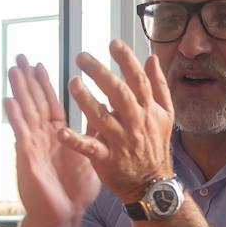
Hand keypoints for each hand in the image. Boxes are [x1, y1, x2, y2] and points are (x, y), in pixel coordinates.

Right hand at [5, 57, 99, 226]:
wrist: (65, 214)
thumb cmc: (75, 189)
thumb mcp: (90, 153)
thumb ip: (93, 131)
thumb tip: (106, 109)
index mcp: (57, 134)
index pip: (49, 103)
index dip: (43, 84)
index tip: (38, 64)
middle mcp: (42, 136)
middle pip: (33, 102)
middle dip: (27, 80)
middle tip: (20, 56)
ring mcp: (33, 145)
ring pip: (25, 112)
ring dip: (19, 91)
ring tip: (13, 70)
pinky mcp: (28, 157)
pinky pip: (21, 133)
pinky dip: (15, 117)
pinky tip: (9, 100)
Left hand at [61, 39, 176, 204]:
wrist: (152, 184)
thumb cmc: (156, 145)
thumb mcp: (164, 114)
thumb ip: (157, 85)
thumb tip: (152, 58)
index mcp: (148, 109)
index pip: (137, 80)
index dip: (126, 60)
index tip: (112, 42)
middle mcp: (135, 122)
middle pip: (118, 93)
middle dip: (100, 73)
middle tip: (82, 57)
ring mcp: (120, 141)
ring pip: (102, 117)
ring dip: (86, 100)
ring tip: (72, 83)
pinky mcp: (107, 159)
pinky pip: (90, 148)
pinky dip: (75, 141)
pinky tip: (60, 132)